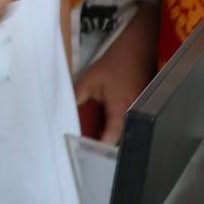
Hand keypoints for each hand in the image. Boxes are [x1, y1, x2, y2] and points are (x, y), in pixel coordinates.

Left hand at [73, 20, 154, 146]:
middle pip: (118, 139)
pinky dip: (115, 125)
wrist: (136, 49)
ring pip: (123, 131)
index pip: (111, 138)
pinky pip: (126, 123)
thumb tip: (64, 114)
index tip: (85, 154)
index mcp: (121, 110)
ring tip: (92, 135)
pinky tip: (103, 123)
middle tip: (86, 147)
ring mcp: (138, 112)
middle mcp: (133, 115)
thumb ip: (77, 97)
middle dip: (102, 144)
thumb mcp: (90, 80)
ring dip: (109, 134)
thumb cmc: (113, 64)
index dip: (98, 148)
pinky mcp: (139, 109)